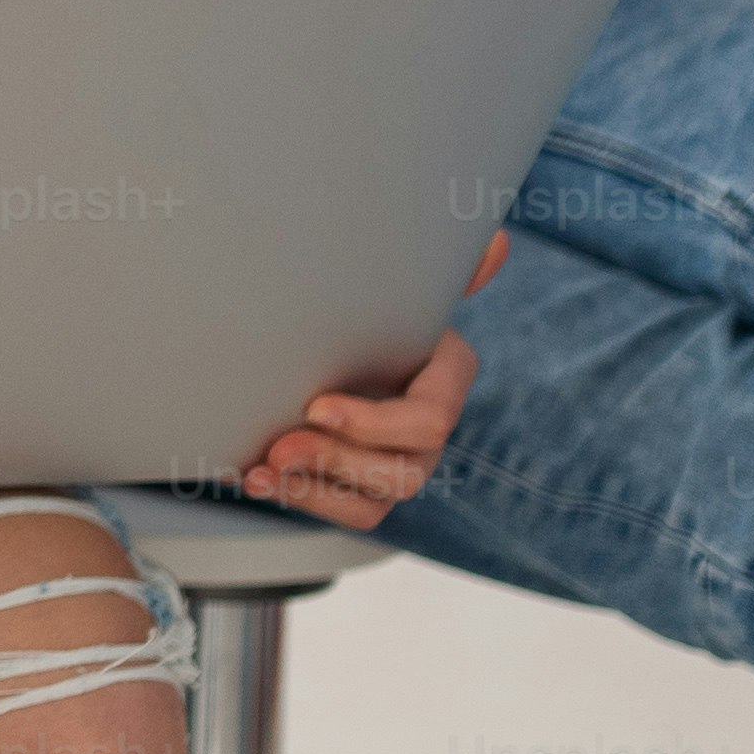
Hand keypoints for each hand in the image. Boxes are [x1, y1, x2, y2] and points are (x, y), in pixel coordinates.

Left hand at [241, 234, 498, 528]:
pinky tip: (258, 479)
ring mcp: (403, 466)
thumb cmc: (374, 310)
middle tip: (282, 443)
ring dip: (316, 488)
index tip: (316, 405)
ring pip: (376, 500)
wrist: (343, 342)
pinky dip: (301, 500)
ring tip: (265, 468)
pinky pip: (349, 513)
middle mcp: (431, 433)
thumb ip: (445, 269)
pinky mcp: (368, 491)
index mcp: (447, 380)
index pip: (431, 418)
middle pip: (403, 469)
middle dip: (337, 459)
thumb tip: (495, 240)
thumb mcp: (402, 286)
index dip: (375, 422)